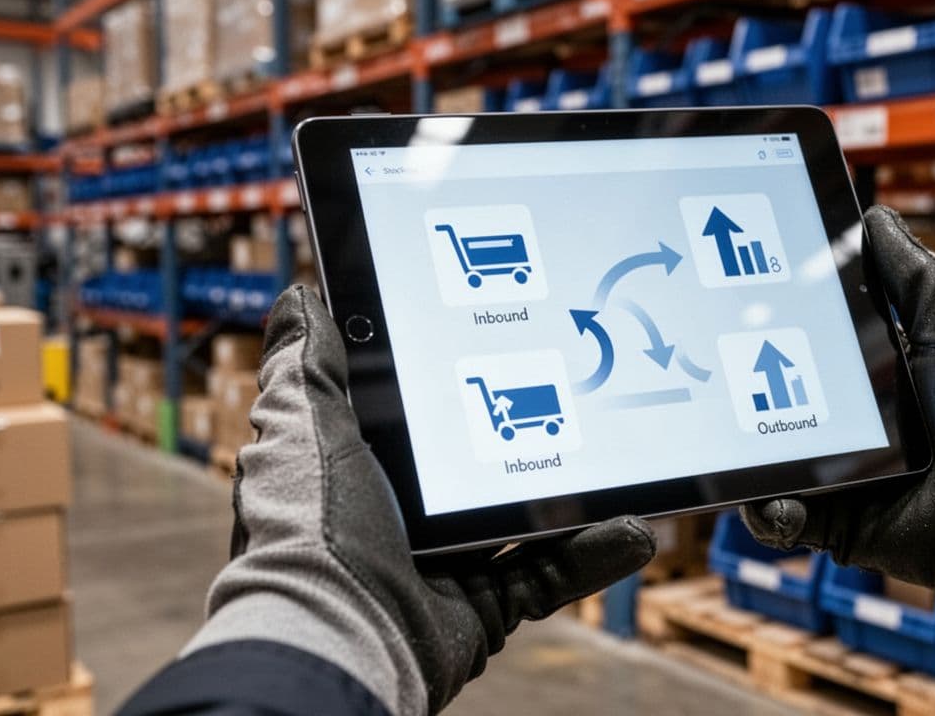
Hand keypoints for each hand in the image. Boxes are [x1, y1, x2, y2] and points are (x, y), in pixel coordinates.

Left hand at [187, 286, 655, 713]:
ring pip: (523, 522)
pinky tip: (633, 528)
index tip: (503, 347)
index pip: (414, 418)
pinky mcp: (482, 608)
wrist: (336, 635)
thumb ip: (307, 367)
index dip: (454, 384)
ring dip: (576, 498)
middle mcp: (399, 519)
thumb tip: (301, 300)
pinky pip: (549, 577)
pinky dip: (592, 556)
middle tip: (580, 395)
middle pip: (476, 467)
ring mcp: (444, 565)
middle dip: (526, 435)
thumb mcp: (304, 427)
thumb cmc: (310, 529)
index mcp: (358, 469)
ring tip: (622, 462)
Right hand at [742, 205, 934, 630]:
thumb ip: (912, 274)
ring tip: (729, 447)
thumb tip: (875, 218)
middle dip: (743, 397)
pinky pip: (784, 519)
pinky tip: (772, 499)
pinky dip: (770, 512)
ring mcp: (841, 478)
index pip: (807, 353)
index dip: (771, 337)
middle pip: (776, 406)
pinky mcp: (837, 525)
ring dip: (746, 460)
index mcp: (876, 379)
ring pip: (770, 465)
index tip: (740, 316)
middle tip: (717, 380)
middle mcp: (853, 428)